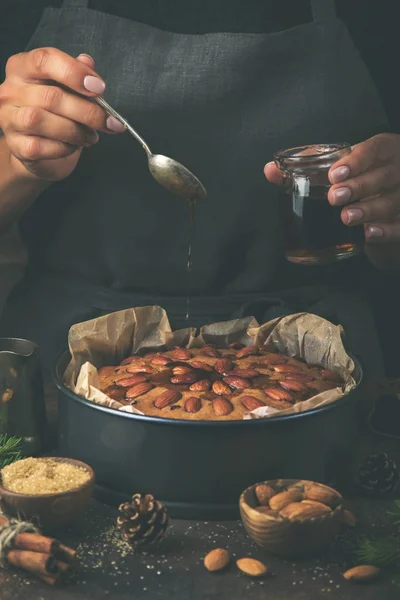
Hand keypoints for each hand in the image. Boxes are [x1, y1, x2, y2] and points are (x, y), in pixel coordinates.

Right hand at [0, 49, 124, 181]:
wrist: (38, 148)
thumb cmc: (54, 112)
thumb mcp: (66, 87)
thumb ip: (77, 73)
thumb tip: (88, 63)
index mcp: (22, 68)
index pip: (44, 60)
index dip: (74, 72)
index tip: (100, 88)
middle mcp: (11, 91)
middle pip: (51, 96)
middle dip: (88, 112)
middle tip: (109, 122)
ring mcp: (9, 118)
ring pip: (42, 121)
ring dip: (76, 131)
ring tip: (91, 136)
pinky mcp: (15, 145)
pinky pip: (41, 146)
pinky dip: (64, 148)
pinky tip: (73, 146)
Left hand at [264, 133, 399, 243]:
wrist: (384, 213)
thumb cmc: (357, 183)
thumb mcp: (336, 171)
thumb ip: (305, 169)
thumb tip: (270, 170)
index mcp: (382, 152)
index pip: (373, 150)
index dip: (355, 161)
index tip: (333, 174)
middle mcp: (397, 172)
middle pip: (383, 176)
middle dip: (358, 186)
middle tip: (334, 197)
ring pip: (392, 201)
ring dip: (368, 210)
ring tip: (346, 217)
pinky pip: (399, 226)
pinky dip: (385, 231)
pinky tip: (369, 233)